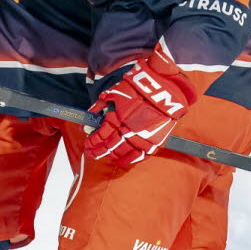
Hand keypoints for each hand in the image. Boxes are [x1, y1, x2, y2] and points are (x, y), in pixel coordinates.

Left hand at [85, 50, 196, 165]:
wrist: (163, 90)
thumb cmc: (137, 88)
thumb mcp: (114, 92)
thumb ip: (100, 105)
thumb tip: (90, 115)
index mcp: (117, 119)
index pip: (100, 136)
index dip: (92, 142)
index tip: (87, 145)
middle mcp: (128, 131)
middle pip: (110, 146)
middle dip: (99, 151)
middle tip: (92, 154)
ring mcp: (142, 138)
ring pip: (123, 153)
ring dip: (112, 157)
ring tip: (106, 157)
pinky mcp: (154, 141)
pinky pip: (140, 156)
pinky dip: (130, 160)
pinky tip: (122, 161)